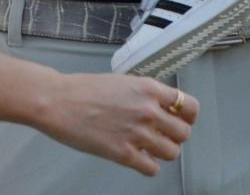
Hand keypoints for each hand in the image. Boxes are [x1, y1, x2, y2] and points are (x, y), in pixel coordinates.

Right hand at [42, 75, 197, 176]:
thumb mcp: (123, 81)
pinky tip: (139, 157)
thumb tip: (160, 108)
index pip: (189, 105)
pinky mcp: (125, 154)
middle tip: (163, 134)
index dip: (188, 115)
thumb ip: (145, 94)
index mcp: (148, 88)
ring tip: (150, 147)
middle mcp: (148, 110)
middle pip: (184, 133)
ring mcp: (138, 134)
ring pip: (172, 152)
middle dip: (175, 135)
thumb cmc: (85, 89)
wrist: (60, 101)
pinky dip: (149, 165)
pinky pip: (152, 168)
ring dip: (163, 151)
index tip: (182, 118)